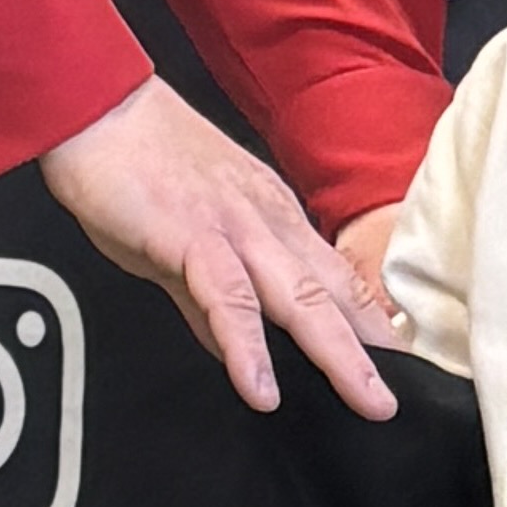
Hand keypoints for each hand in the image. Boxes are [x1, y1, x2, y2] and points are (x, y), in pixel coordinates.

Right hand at [39, 77, 396, 418]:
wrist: (97, 106)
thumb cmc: (138, 161)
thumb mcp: (189, 239)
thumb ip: (211, 299)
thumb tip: (232, 348)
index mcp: (273, 219)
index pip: (337, 279)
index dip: (374, 324)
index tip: (404, 366)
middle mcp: (267, 222)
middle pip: (334, 293)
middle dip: (377, 350)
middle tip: (408, 398)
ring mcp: (234, 227)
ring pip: (299, 297)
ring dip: (339, 354)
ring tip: (367, 400)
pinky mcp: (190, 237)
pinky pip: (228, 298)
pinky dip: (246, 347)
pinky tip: (261, 387)